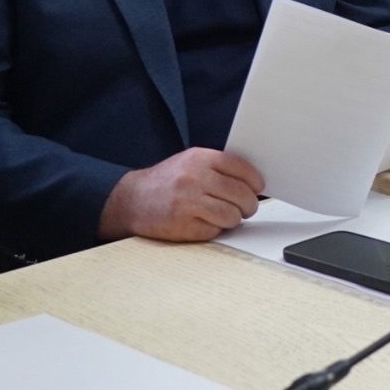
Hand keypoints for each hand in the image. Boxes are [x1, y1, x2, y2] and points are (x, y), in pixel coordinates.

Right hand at [97, 147, 263, 241]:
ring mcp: (188, 203)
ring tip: (227, 217)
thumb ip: (217, 167)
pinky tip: (207, 223)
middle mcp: (194, 178)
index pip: (241, 168)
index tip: (257, 187)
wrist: (132, 200)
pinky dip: (216, 230)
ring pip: (232, 215)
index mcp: (199, 159)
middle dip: (249, 204)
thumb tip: (251, 180)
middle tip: (246, 208)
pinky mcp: (183, 226)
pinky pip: (215, 231)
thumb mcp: (189, 162)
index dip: (254, 181)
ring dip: (234, 219)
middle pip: (241, 194)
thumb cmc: (166, 182)